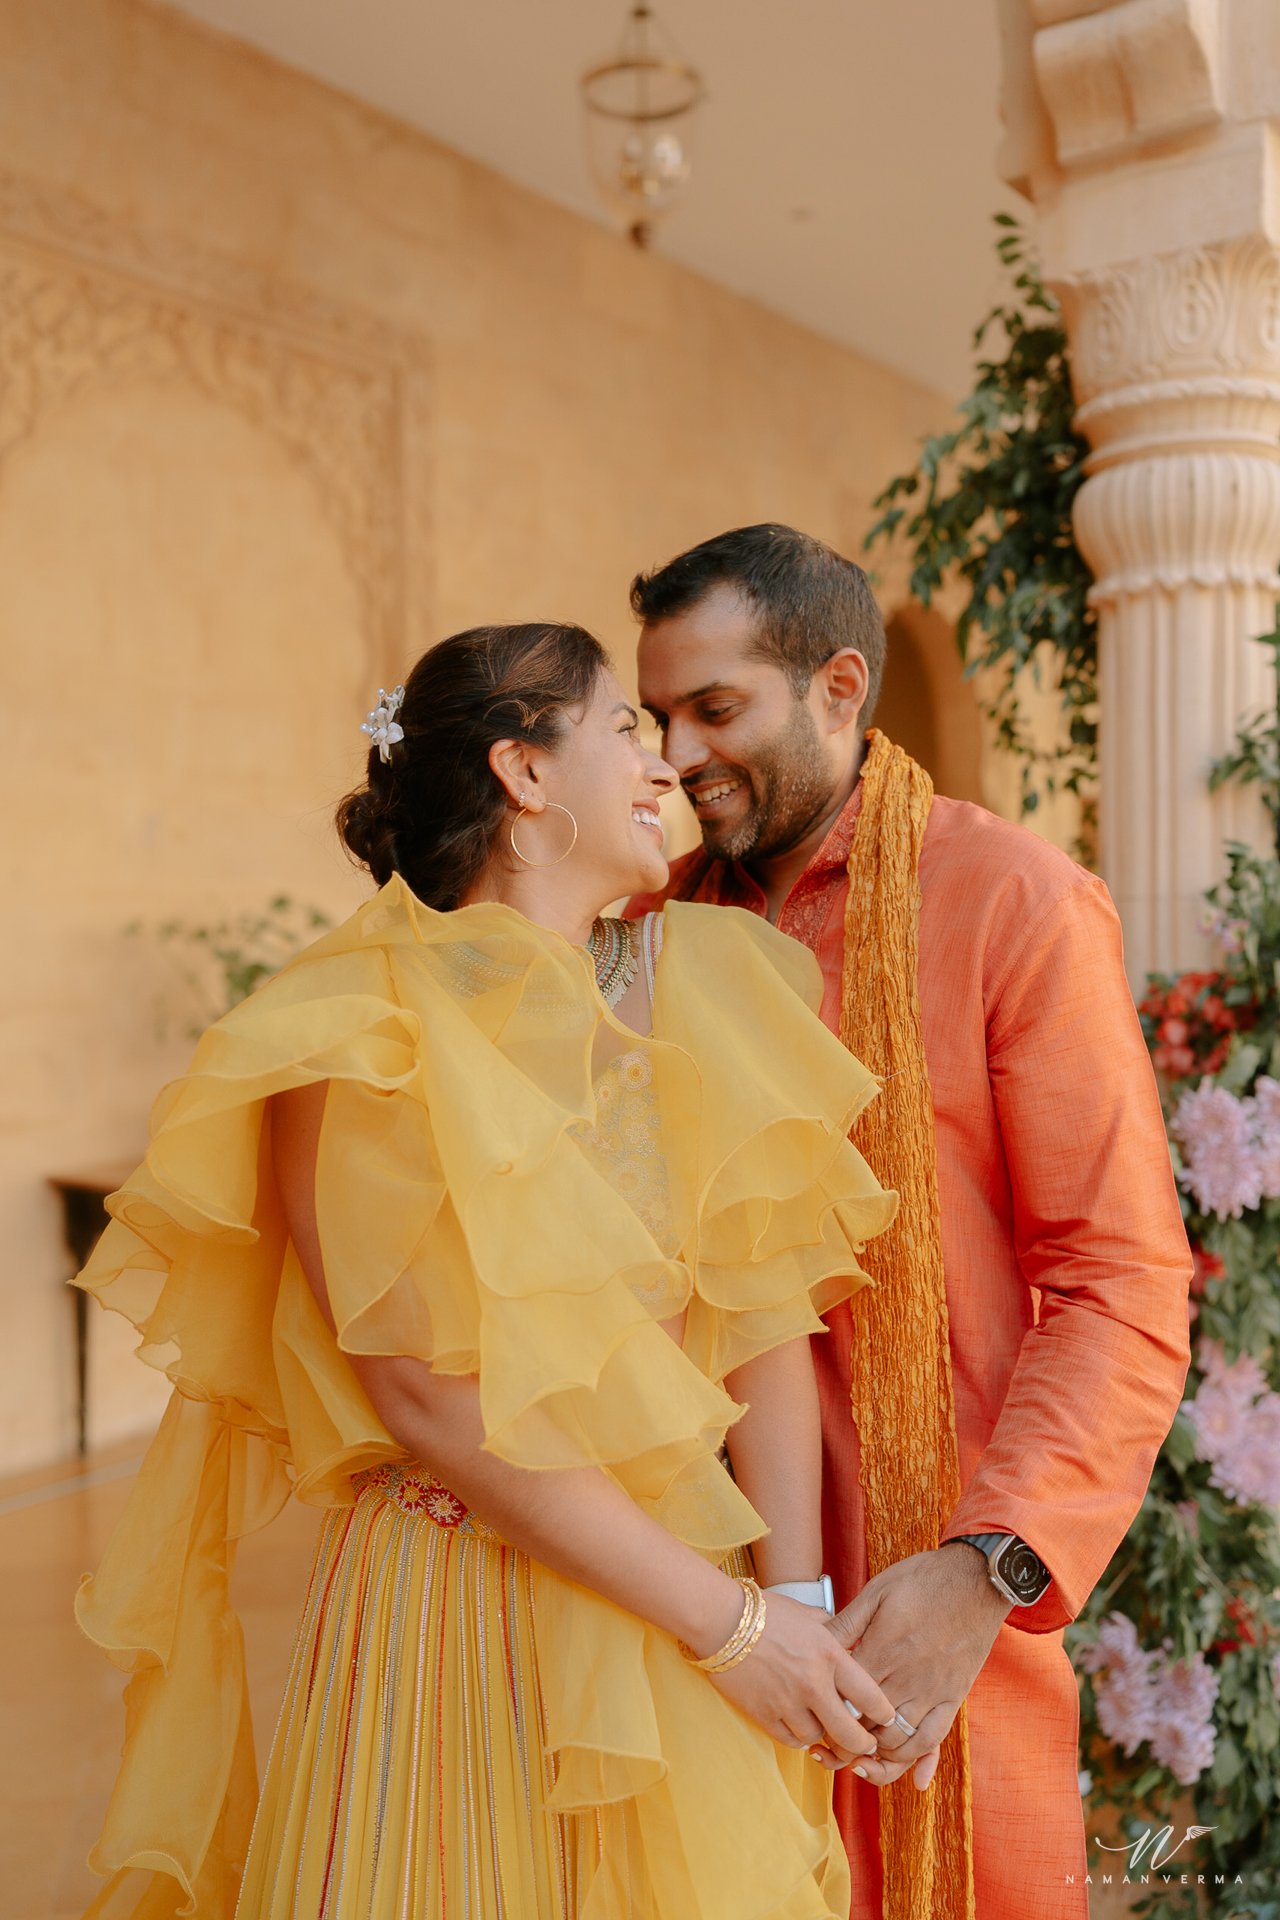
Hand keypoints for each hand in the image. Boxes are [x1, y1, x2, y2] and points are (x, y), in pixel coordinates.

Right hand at [707, 1593, 898, 1770]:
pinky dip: (799, 1738)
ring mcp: (788, 1702)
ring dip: (825, 1737)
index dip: (885, 1713)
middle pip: (850, 1734)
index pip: (871, 1696)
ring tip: (826, 1728)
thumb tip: (851, 1643)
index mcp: (830, 1655)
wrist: (722, 1620)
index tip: (887, 1718)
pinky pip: (791, 1740)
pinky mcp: (764, 1714)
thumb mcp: (808, 1615)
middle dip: (863, 1744)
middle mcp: (813, 1683)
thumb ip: (834, 1632)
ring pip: (818, 1739)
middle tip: (866, 1744)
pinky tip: (801, 1727)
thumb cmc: (766, 1613)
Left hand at [830, 1545, 1009, 1788]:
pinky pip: (935, 1739)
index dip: (829, 1718)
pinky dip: (920, 1761)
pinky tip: (911, 1776)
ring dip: (877, 1757)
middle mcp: (906, 1679)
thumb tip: (819, 1644)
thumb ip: (847, 1623)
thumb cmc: (924, 1579)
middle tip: (829, 1750)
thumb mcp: (877, 1591)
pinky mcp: (954, 1696)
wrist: (977, 1579)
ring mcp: (932, 1691)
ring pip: (899, 1742)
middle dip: (846, 1745)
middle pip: (869, 1729)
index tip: (816, 1723)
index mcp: (882, 1652)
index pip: (847, 1701)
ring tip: (859, 1759)